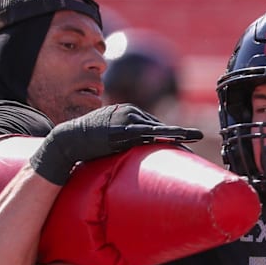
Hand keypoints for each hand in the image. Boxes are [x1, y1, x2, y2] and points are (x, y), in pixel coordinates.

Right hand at [30, 104, 202, 184]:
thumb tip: (137, 152)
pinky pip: (146, 131)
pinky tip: (177, 135)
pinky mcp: (121, 129)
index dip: (173, 131)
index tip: (190, 137)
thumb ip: (125, 140)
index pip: (155, 124)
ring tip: (193, 138)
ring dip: (176, 133)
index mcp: (127, 113)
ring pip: (156, 126)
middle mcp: (128, 112)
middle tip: (199, 136)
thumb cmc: (87, 143)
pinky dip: (162, 132)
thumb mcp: (111, 138)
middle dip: (180, 132)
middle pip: (159, 124)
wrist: (66, 141)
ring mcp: (125, 119)